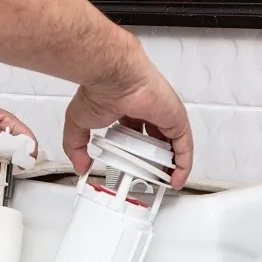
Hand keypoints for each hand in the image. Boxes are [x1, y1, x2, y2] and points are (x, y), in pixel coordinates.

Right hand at [63, 53, 193, 189]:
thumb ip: (77, 147)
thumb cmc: (99, 92)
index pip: (136, 134)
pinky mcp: (176, 120)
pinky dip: (183, 165)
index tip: (132, 168)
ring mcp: (163, 116)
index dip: (135, 153)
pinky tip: (177, 179)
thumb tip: (80, 166)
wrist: (114, 77)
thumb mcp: (78, 124)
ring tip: (164, 184)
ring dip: (170, 165)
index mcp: (127, 110)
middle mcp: (148, 112)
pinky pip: (184, 147)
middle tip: (150, 180)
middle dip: (154, 162)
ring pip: (172, 145)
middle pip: (156, 141)